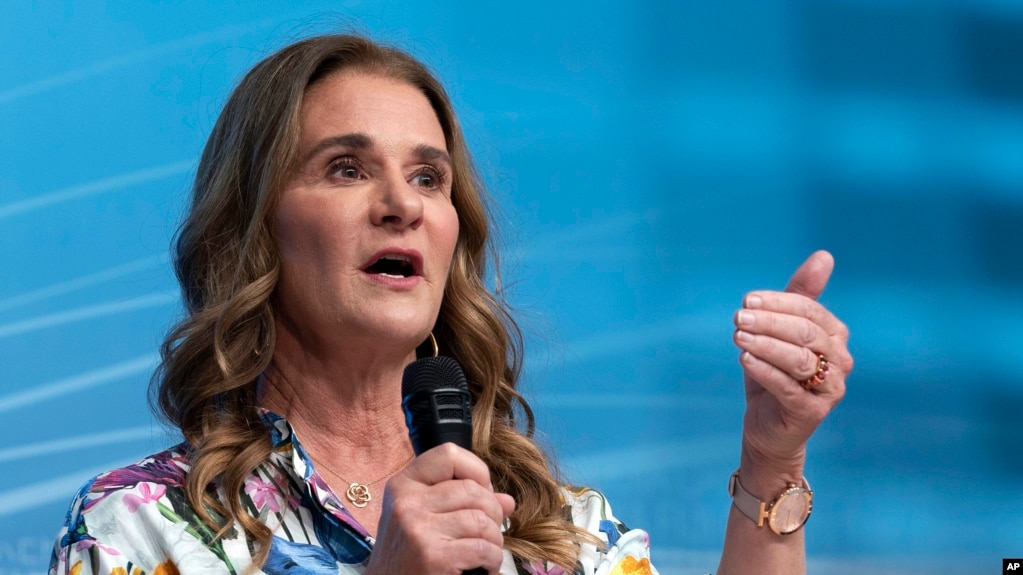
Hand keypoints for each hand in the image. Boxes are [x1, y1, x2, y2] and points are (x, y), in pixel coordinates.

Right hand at [365, 443, 515, 574]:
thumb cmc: (406, 558)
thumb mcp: (421, 521)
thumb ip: (460, 504)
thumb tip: (507, 501)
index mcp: (402, 486)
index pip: (449, 454)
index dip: (477, 471)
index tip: (482, 494)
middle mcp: (406, 503)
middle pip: (473, 489)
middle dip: (492, 513)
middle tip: (487, 533)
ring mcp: (418, 529)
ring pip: (483, 520)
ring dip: (494, 541)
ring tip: (484, 554)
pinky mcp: (433, 556)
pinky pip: (483, 548)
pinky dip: (492, 561)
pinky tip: (482, 569)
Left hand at [731, 250, 851, 486]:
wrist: (768, 425)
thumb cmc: (774, 373)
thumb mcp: (780, 333)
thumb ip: (798, 297)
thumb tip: (825, 256)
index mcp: (835, 336)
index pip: (810, 311)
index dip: (778, 303)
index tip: (747, 300)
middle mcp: (840, 361)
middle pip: (806, 334)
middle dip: (770, 322)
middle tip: (738, 316)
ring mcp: (830, 389)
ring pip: (800, 360)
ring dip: (766, 344)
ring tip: (738, 335)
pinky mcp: (812, 412)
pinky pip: (788, 387)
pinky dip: (764, 370)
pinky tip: (744, 358)